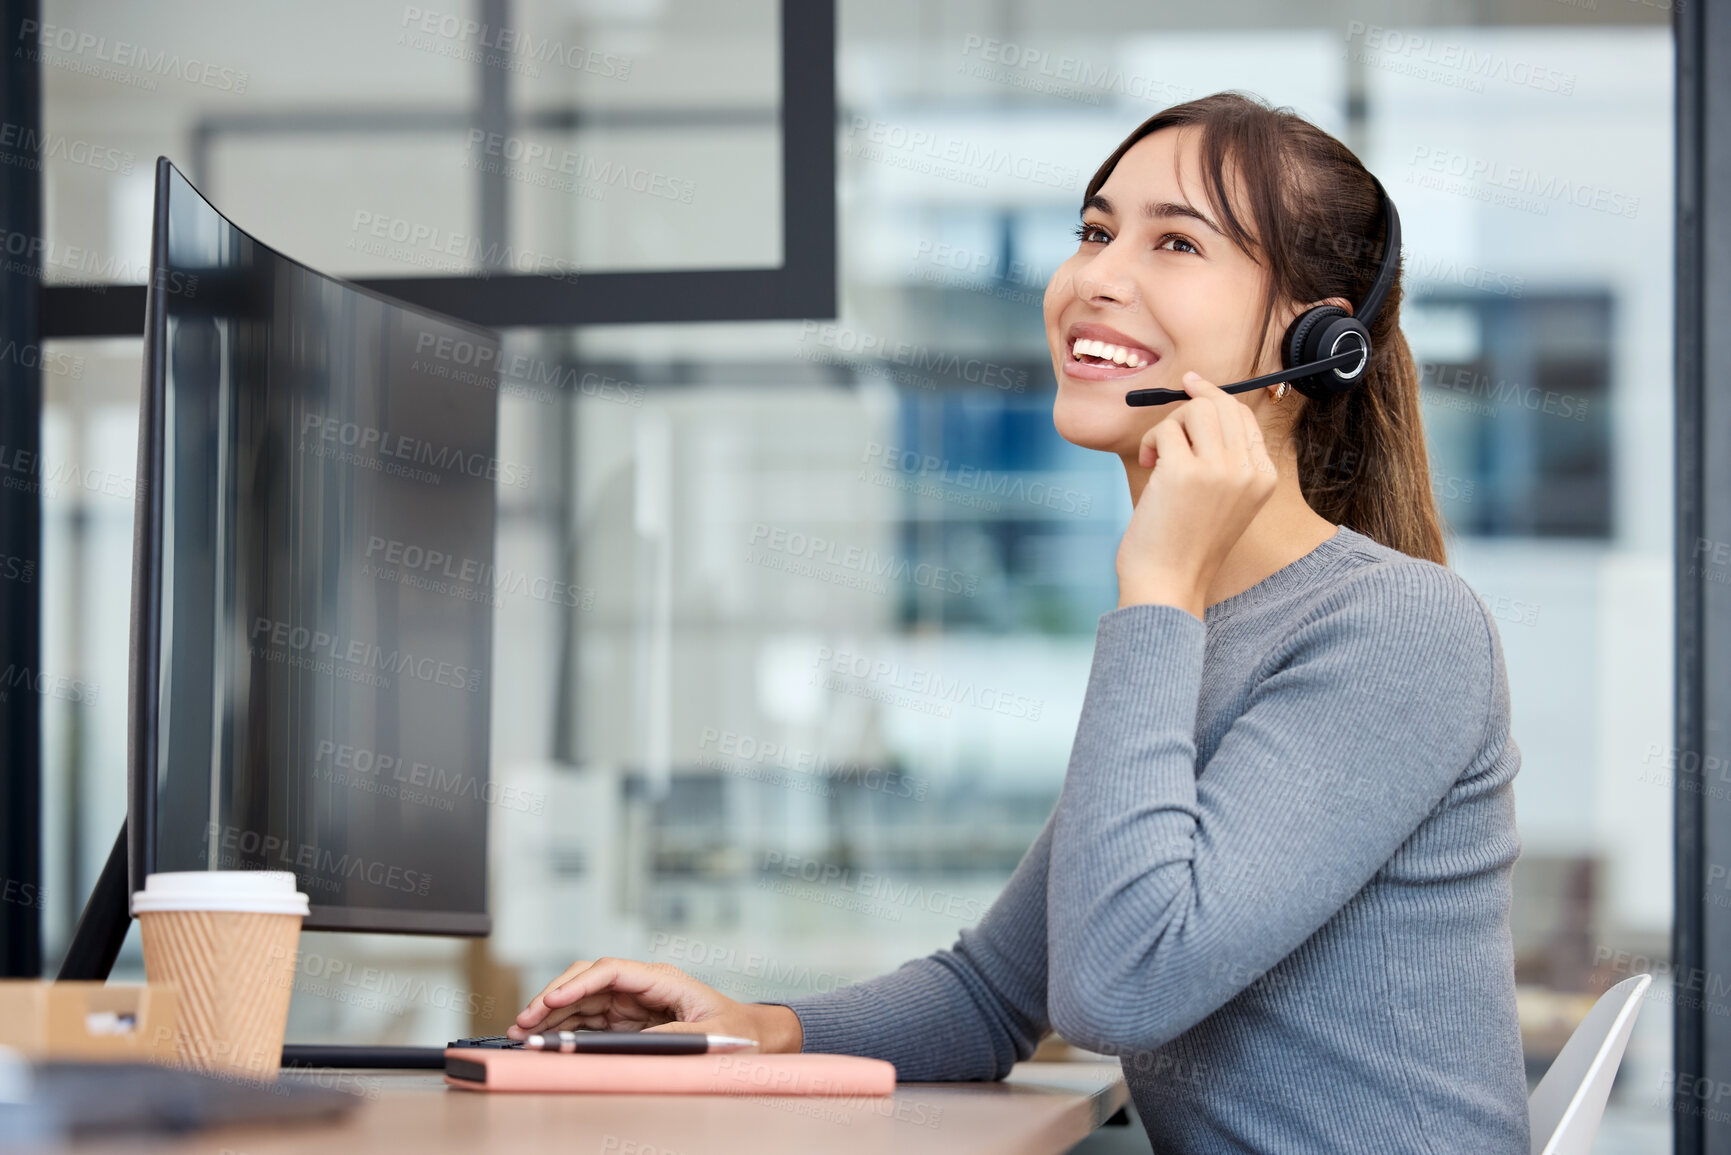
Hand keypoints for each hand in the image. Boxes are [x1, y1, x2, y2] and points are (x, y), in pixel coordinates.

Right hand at [507, 957, 803, 1052]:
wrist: (749, 1037)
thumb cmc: (734, 1030)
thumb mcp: (707, 1036)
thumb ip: (671, 1038)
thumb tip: (635, 1041)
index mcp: (662, 979)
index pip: (611, 970)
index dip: (579, 983)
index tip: (554, 1000)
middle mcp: (641, 984)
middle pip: (587, 980)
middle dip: (553, 997)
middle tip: (525, 1020)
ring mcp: (631, 1001)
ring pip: (581, 999)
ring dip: (551, 1012)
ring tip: (523, 1031)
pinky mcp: (625, 1019)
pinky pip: (587, 1017)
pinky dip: (562, 1026)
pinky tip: (543, 1036)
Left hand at [1117, 371, 1277, 617]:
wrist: (1168, 584)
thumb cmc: (1185, 545)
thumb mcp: (1223, 501)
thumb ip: (1223, 460)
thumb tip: (1199, 403)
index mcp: (1264, 478)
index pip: (1244, 416)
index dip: (1214, 397)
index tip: (1192, 386)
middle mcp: (1248, 471)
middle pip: (1221, 405)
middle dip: (1187, 408)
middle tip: (1168, 422)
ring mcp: (1220, 470)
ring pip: (1195, 410)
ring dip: (1168, 426)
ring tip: (1157, 455)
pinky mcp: (1186, 472)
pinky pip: (1167, 430)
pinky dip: (1151, 442)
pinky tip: (1148, 465)